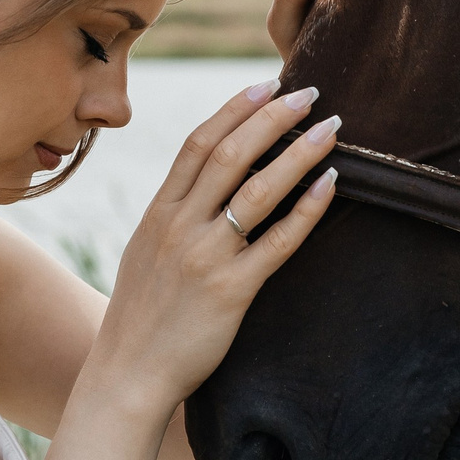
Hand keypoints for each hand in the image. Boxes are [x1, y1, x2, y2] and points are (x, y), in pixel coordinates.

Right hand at [91, 79, 340, 411]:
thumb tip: (208, 183)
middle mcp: (179, 226)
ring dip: (298, 153)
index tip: (267, 85)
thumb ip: (174, 215)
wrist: (127, 374)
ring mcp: (204, 257)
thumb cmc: (141, 316)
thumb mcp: (145, 252)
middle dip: (273, 118)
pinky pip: (278, 242)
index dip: (235, 109)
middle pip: (230, 155)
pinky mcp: (231, 291)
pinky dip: (307, 209)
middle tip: (310, 92)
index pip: (198, 144)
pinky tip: (330, 186)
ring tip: (331, 130)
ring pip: (257, 190)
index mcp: (158, 213)